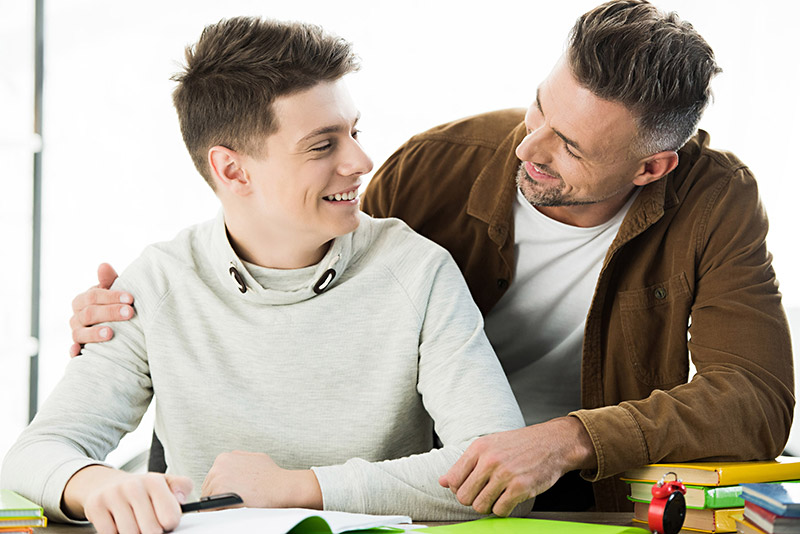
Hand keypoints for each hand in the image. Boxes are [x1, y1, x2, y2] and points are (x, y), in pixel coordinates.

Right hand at [62, 465, 191, 533]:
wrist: (106, 484)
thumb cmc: (141, 489)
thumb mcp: (165, 483)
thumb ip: (181, 488)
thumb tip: (181, 499)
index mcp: (154, 481)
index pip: (170, 518)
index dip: (170, 525)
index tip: (165, 522)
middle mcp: (133, 486)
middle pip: (151, 531)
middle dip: (152, 531)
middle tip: (147, 523)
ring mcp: (112, 496)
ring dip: (134, 533)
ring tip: (134, 522)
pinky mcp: (95, 507)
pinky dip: (116, 533)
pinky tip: (118, 523)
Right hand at [69, 263, 133, 357]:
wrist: (116, 329)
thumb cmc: (115, 306)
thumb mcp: (114, 294)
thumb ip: (109, 280)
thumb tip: (104, 265)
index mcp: (83, 300)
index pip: (93, 296)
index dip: (111, 296)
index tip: (130, 298)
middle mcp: (77, 317)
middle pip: (89, 314)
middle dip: (110, 313)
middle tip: (129, 313)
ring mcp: (76, 333)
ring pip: (79, 333)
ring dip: (94, 333)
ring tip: (110, 333)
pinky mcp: (79, 349)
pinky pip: (73, 351)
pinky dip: (75, 352)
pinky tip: (79, 352)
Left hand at [201, 450, 321, 508]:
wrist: (281, 486)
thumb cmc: (272, 475)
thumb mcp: (254, 458)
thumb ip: (239, 460)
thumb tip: (232, 469)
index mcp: (224, 458)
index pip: (213, 478)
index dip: (219, 489)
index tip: (224, 496)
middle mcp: (218, 466)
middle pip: (209, 487)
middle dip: (217, 496)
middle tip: (230, 503)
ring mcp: (217, 478)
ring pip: (209, 498)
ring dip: (218, 504)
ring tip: (232, 507)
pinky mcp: (219, 491)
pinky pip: (211, 507)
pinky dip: (218, 511)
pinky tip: (229, 511)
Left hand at [438, 416, 595, 516]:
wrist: (553, 443)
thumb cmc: (520, 445)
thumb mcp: (488, 445)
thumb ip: (464, 464)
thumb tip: (442, 482)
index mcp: (478, 448)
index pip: (452, 480)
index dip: (458, 489)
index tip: (470, 487)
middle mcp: (489, 460)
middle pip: (463, 497)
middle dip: (472, 500)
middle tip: (485, 494)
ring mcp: (505, 474)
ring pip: (480, 506)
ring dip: (487, 506)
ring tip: (498, 496)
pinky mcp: (520, 487)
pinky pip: (500, 510)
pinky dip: (503, 510)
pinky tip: (509, 499)